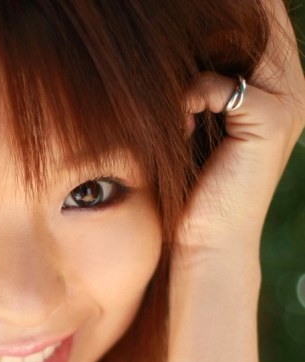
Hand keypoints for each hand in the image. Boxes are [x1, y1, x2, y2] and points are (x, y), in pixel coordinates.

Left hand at [177, 0, 304, 262]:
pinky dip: (186, 103)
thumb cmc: (195, 188)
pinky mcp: (269, 119)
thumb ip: (204, 76)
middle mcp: (294, 86)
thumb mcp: (201, 121)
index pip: (257, 20)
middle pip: (250, 22)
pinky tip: (180, 131)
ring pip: (231, 47)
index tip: (175, 27)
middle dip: (202, 32)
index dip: (218, 17)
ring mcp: (288, 100)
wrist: (208, 244)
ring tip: (174, 102)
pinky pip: (216, 86)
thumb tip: (175, 32)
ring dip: (190, 67)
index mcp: (281, 83)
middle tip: (165, 49)